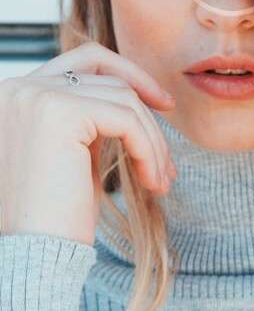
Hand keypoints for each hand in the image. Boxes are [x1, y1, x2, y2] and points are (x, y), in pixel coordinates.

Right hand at [0, 41, 176, 245]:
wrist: (34, 257)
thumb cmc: (54, 213)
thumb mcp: (73, 149)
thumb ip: (92, 115)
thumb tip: (135, 93)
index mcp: (19, 93)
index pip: (83, 59)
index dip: (127, 73)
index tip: (160, 102)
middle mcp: (20, 87)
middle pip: (106, 73)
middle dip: (146, 100)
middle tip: (170, 126)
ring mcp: (37, 96)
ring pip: (123, 97)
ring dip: (151, 139)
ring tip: (160, 177)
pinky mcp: (59, 112)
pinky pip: (126, 119)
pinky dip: (148, 148)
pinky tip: (152, 180)